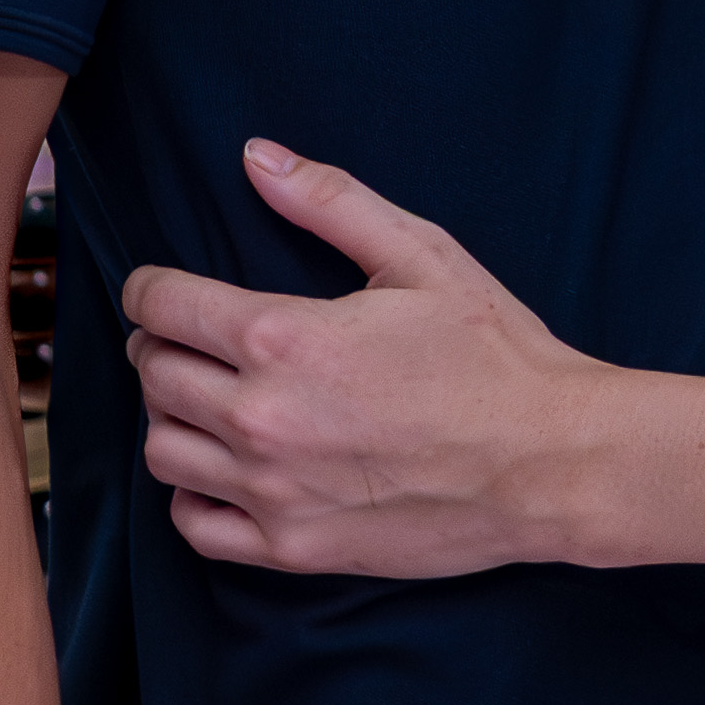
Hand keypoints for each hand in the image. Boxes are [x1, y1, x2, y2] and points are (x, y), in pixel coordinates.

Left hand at [125, 142, 592, 575]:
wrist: (553, 462)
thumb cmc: (496, 356)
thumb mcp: (423, 257)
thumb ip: (331, 202)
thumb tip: (257, 157)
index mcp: (283, 336)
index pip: (162, 305)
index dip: (151, 288)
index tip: (165, 290)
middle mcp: (261, 416)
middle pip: (154, 373)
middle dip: (164, 346)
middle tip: (198, 340)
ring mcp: (273, 489)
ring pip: (162, 447)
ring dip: (175, 417)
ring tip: (214, 401)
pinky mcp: (292, 546)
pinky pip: (194, 525)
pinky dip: (193, 494)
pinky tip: (225, 470)